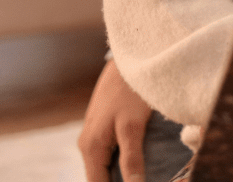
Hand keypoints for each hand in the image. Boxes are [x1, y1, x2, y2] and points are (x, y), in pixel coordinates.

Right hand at [78, 59, 152, 181]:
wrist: (127, 62)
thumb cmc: (130, 93)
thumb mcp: (133, 127)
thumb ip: (131, 159)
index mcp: (90, 148)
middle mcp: (87, 145)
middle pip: (100, 177)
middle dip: (121, 181)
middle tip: (144, 177)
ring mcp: (93, 136)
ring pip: (105, 166)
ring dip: (120, 175)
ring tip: (143, 174)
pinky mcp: (103, 128)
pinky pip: (109, 154)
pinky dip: (121, 162)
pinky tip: (138, 163)